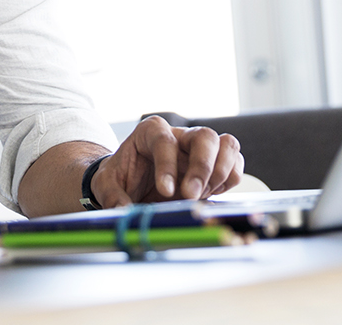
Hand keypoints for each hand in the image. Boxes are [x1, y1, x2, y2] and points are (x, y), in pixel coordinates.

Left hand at [90, 116, 242, 205]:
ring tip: (203, 196)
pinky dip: (230, 181)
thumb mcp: (105, 185)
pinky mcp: (215, 165)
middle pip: (205, 136)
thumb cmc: (120, 179)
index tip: (166, 192)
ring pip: (227, 145)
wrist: (132, 185)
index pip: (165, 141)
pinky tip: (212, 196)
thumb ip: (111, 196)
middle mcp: (180, 136)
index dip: (168, 166)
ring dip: (221, 172)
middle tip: (190, 196)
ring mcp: (200, 149)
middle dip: (202, 168)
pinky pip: (236, 165)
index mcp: (151, 132)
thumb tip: (124, 210)